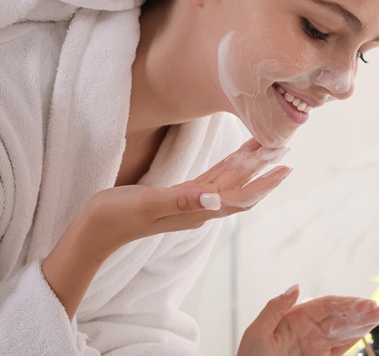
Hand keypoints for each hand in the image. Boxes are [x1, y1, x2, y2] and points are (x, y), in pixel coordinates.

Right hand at [42, 138, 289, 317]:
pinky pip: (210, 181)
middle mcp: (198, 208)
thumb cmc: (116, 217)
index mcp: (196, 210)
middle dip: (263, 169)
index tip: (285, 166)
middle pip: (239, 187)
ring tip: (266, 148)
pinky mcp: (176, 198)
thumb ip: (183, 200)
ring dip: (247, 166)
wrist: (93, 231)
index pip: (240, 195)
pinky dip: (225, 168)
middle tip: (285, 147)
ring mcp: (188, 204)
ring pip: (226, 183)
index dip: (264, 181)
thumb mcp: (149, 205)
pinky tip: (232, 160)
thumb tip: (218, 200)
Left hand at [238, 285, 378, 355]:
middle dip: (363, 310)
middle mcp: (310, 328)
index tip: (364, 303)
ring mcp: (318, 343)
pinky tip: (371, 328)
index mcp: (295, 317)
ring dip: (367, 321)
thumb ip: (275, 308)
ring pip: (347, 328)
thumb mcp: (257, 332)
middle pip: (342, 314)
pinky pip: (344, 345)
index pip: (327, 304)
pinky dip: (359, 336)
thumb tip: (295, 287)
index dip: (347, 302)